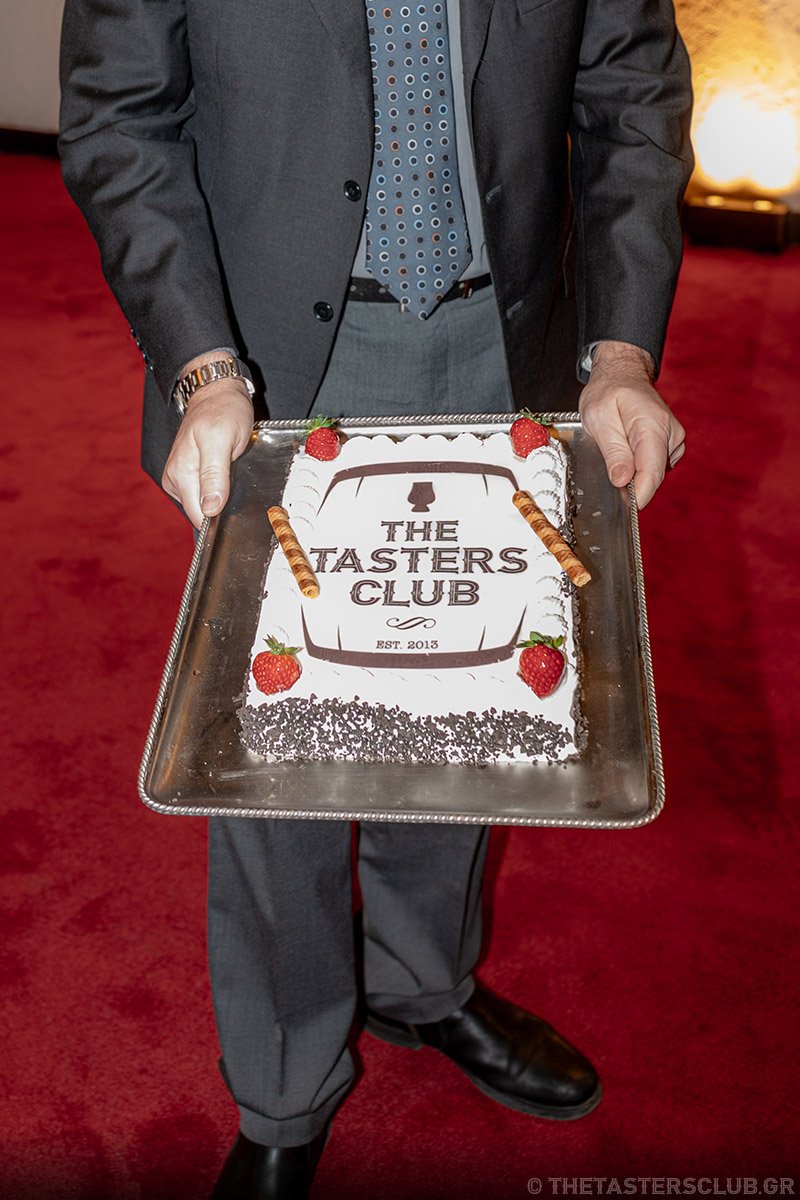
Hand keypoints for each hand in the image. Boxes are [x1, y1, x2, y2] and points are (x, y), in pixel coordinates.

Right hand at [162, 378, 253, 527]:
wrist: (217, 392)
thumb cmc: (222, 410)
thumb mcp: (222, 440)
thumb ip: (214, 475)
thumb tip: (209, 508)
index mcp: (180, 475)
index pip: (199, 517)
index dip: (219, 518)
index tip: (236, 505)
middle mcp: (175, 480)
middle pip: (201, 513)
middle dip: (222, 506)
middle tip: (237, 481)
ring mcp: (181, 478)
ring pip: (205, 505)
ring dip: (222, 497)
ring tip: (233, 474)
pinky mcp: (189, 475)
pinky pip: (206, 494)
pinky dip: (220, 490)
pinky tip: (228, 476)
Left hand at [579, 341, 684, 508]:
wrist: (623, 375)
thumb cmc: (608, 392)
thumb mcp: (599, 418)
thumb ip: (613, 451)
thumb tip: (623, 480)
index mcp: (653, 425)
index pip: (652, 470)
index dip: (640, 494)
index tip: (627, 509)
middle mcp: (670, 434)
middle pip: (654, 476)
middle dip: (633, 486)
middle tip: (607, 479)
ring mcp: (674, 440)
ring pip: (654, 474)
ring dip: (635, 475)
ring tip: (615, 454)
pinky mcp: (670, 446)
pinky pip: (655, 467)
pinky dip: (640, 469)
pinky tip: (626, 454)